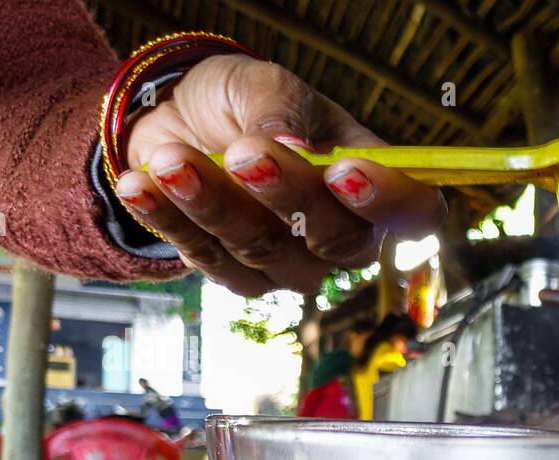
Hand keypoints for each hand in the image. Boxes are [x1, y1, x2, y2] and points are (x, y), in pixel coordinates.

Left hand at [116, 54, 445, 295]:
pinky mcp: (237, 276)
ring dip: (216, 202)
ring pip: (266, 250)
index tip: (345, 170)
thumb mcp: (265, 84)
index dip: (391, 203)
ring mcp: (291, 264)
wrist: (174, 120)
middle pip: (340, 243)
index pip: (414, 213)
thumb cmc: (239, 102)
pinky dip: (172, 220)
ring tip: (171, 158)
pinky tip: (144, 184)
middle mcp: (341, 234)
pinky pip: (210, 261)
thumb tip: (298, 150)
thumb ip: (282, 112)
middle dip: (290, 196)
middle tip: (244, 151)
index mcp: (370, 182)